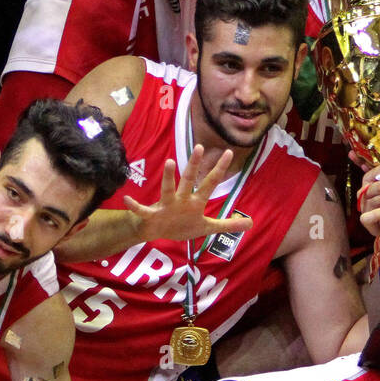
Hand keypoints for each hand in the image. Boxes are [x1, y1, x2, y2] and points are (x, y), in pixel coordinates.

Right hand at [125, 144, 254, 241]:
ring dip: (168, 178)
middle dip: (194, 166)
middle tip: (199, 147)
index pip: (210, 183)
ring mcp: (167, 206)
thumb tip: (252, 223)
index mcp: (196, 202)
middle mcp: (182, 199)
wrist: (157, 233)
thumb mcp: (207, 227)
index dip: (219, 169)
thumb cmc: (182, 226)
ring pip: (168, 189)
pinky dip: (135, 206)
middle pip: (189, 180)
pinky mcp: (152, 215)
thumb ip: (228, 224)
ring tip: (170, 162)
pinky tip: (127, 199)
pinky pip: (143, 211)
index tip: (228, 152)